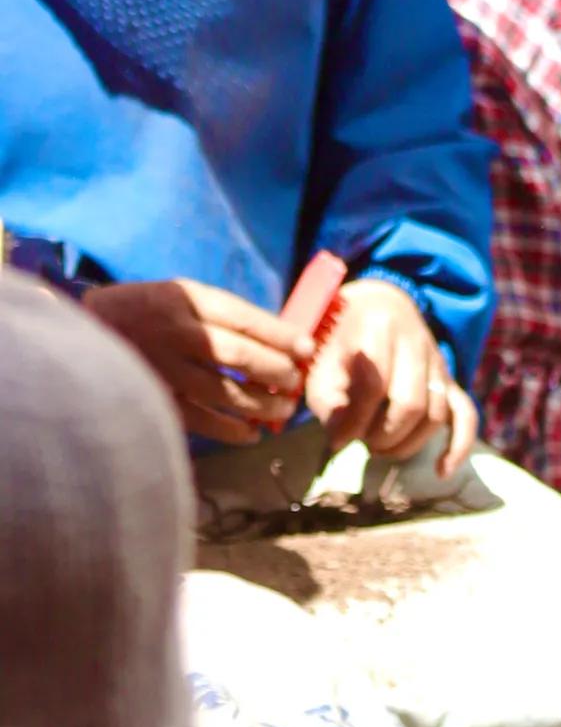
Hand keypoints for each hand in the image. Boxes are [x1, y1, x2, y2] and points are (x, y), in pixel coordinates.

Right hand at [84, 279, 306, 446]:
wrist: (88, 327)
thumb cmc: (149, 308)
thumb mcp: (184, 293)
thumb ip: (222, 314)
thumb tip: (278, 340)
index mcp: (190, 299)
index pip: (245, 318)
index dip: (281, 335)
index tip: (307, 348)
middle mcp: (179, 332)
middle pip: (238, 355)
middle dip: (276, 371)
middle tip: (297, 383)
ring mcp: (164, 367)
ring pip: (222, 391)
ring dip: (259, 404)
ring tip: (283, 410)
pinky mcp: (154, 396)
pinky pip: (198, 419)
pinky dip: (228, 429)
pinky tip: (250, 433)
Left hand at [306, 279, 475, 477]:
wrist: (373, 308)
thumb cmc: (339, 343)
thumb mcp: (320, 366)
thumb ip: (327, 403)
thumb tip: (343, 440)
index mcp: (379, 328)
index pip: (374, 387)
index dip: (354, 421)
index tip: (336, 440)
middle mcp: (417, 340)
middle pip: (411, 403)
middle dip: (383, 435)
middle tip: (361, 442)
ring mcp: (438, 361)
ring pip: (437, 412)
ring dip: (407, 443)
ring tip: (379, 447)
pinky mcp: (449, 379)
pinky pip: (465, 413)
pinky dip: (459, 445)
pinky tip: (441, 470)